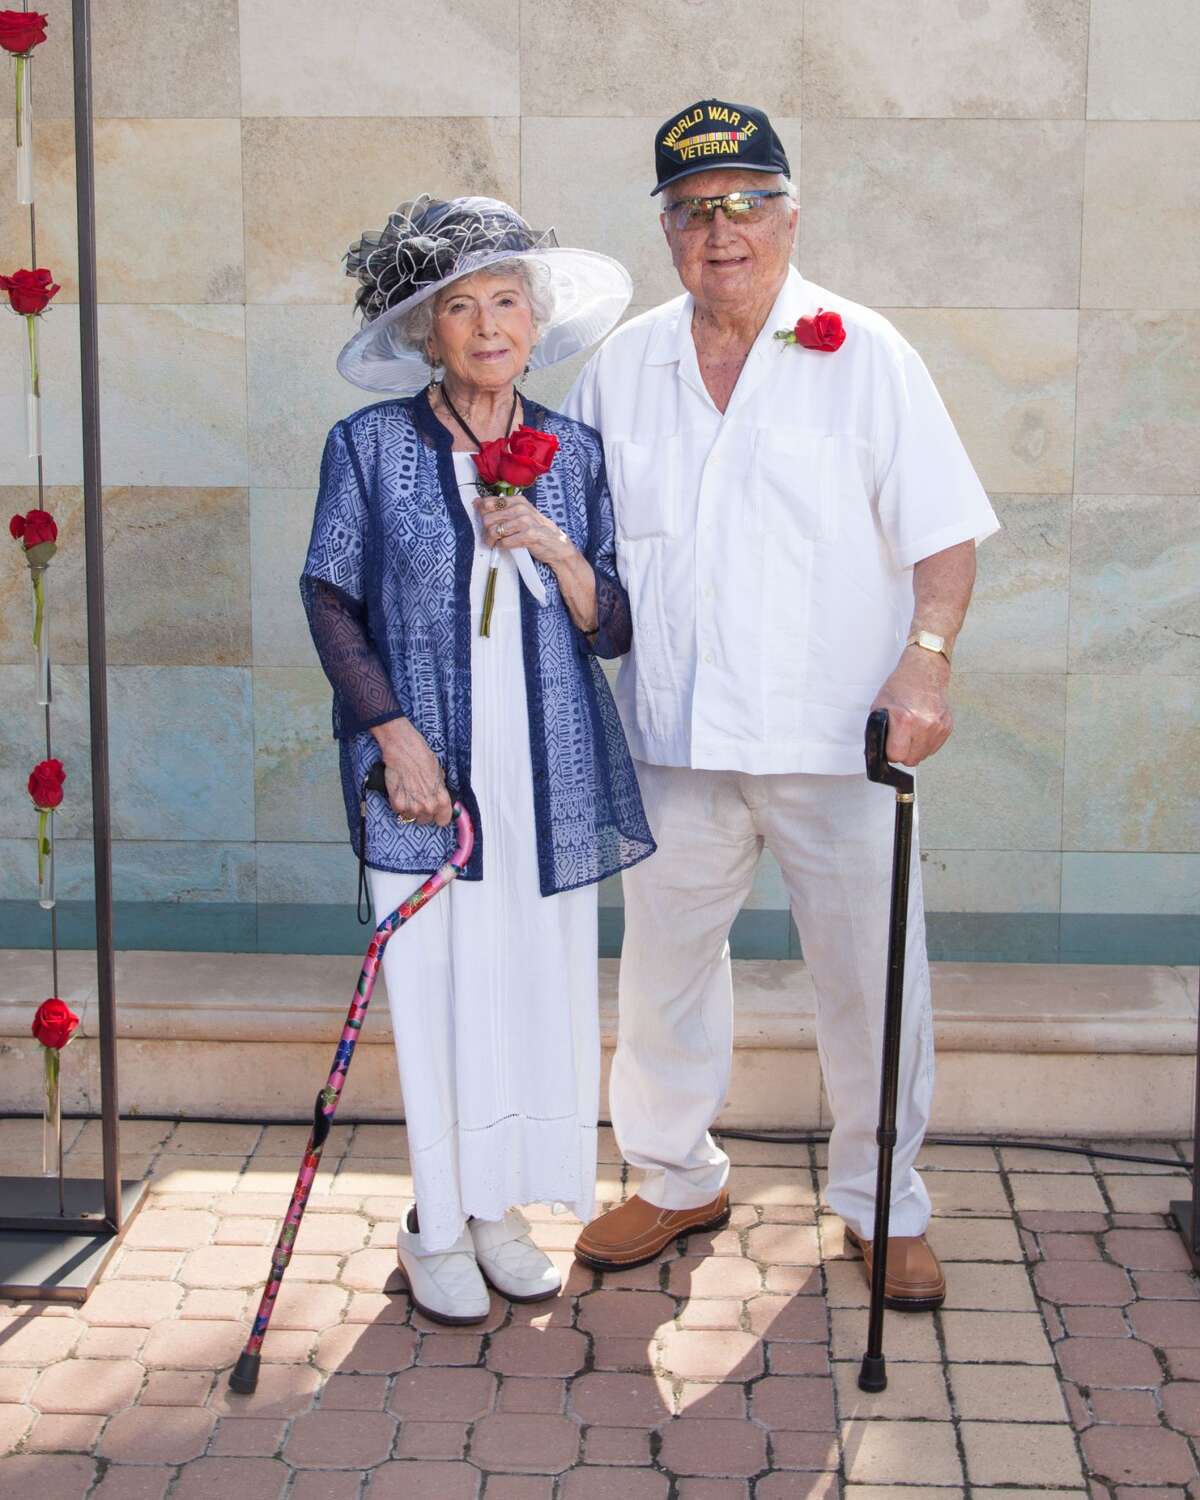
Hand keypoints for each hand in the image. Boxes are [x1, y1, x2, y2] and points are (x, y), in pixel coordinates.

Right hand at [370, 719, 452, 826]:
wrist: (404, 751)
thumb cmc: (422, 758)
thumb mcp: (440, 775)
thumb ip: (440, 791)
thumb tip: (439, 796)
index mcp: (442, 800)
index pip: (443, 821)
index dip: (439, 816)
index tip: (436, 812)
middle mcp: (428, 807)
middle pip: (426, 820)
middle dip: (423, 812)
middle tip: (419, 799)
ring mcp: (412, 808)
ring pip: (411, 817)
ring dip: (410, 808)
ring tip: (409, 793)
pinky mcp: (397, 805)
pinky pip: (399, 811)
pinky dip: (399, 803)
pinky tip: (401, 792)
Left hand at [475, 493, 575, 567]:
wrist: (556, 544)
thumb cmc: (536, 529)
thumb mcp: (521, 514)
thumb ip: (502, 508)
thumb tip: (477, 503)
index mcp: (518, 500)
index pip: (490, 502)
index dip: (481, 511)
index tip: (481, 518)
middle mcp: (521, 508)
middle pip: (489, 518)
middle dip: (486, 530)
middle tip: (489, 537)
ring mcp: (526, 522)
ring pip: (494, 531)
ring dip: (491, 540)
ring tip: (494, 543)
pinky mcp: (529, 536)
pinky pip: (505, 542)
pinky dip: (501, 546)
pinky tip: (504, 546)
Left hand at [870, 648, 952, 766]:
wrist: (924, 671)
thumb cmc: (900, 686)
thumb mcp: (879, 706)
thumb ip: (877, 731)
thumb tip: (875, 752)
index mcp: (905, 719)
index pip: (896, 755)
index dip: (890, 753)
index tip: (889, 746)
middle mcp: (924, 724)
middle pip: (911, 760)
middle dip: (903, 753)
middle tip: (899, 739)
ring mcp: (938, 726)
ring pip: (924, 756)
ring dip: (915, 749)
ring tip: (910, 732)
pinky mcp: (947, 727)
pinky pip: (934, 748)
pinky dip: (926, 743)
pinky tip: (920, 729)